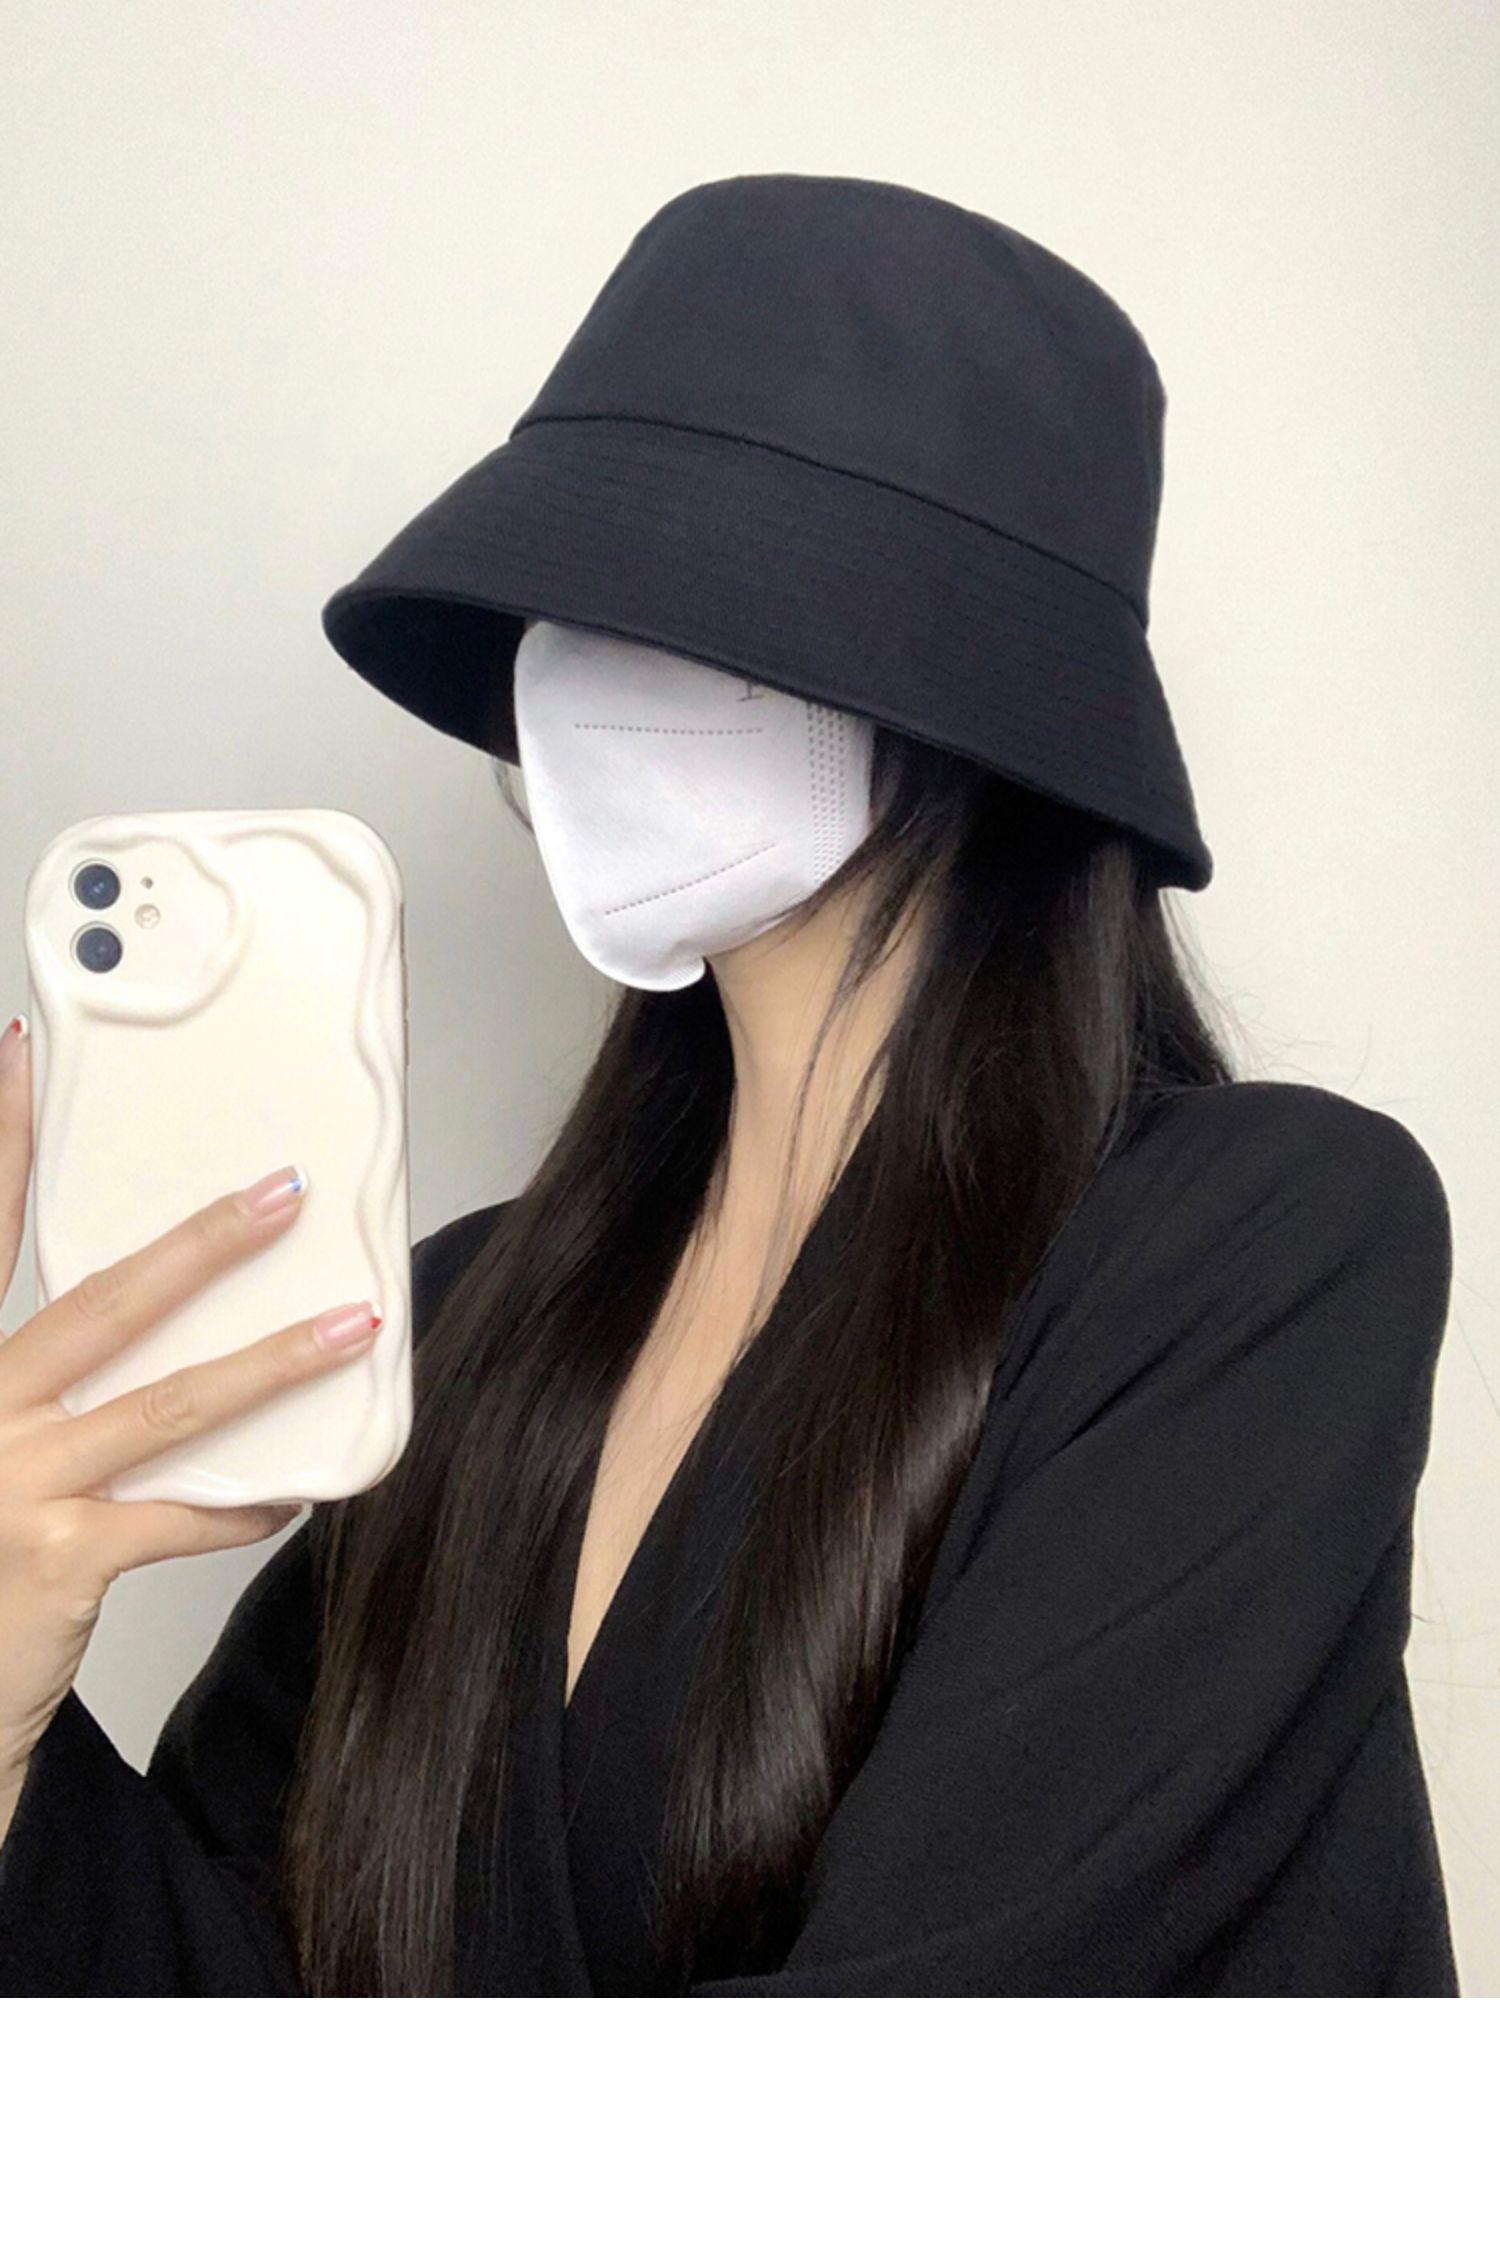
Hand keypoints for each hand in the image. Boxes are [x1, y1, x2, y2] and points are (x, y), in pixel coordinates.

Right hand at [0, 1011, 381, 1838]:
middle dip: (200, 1244)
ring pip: (167, 1404)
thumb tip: (166, 1318)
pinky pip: (184, 1516)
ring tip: (351, 1326)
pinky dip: (247, 1503)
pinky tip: (298, 1491)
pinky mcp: (62, 1558)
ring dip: (271, 1362)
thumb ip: (50, 1379)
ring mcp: (13, 1482)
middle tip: (284, 1192)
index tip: (18, 1051)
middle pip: (100, 1304)